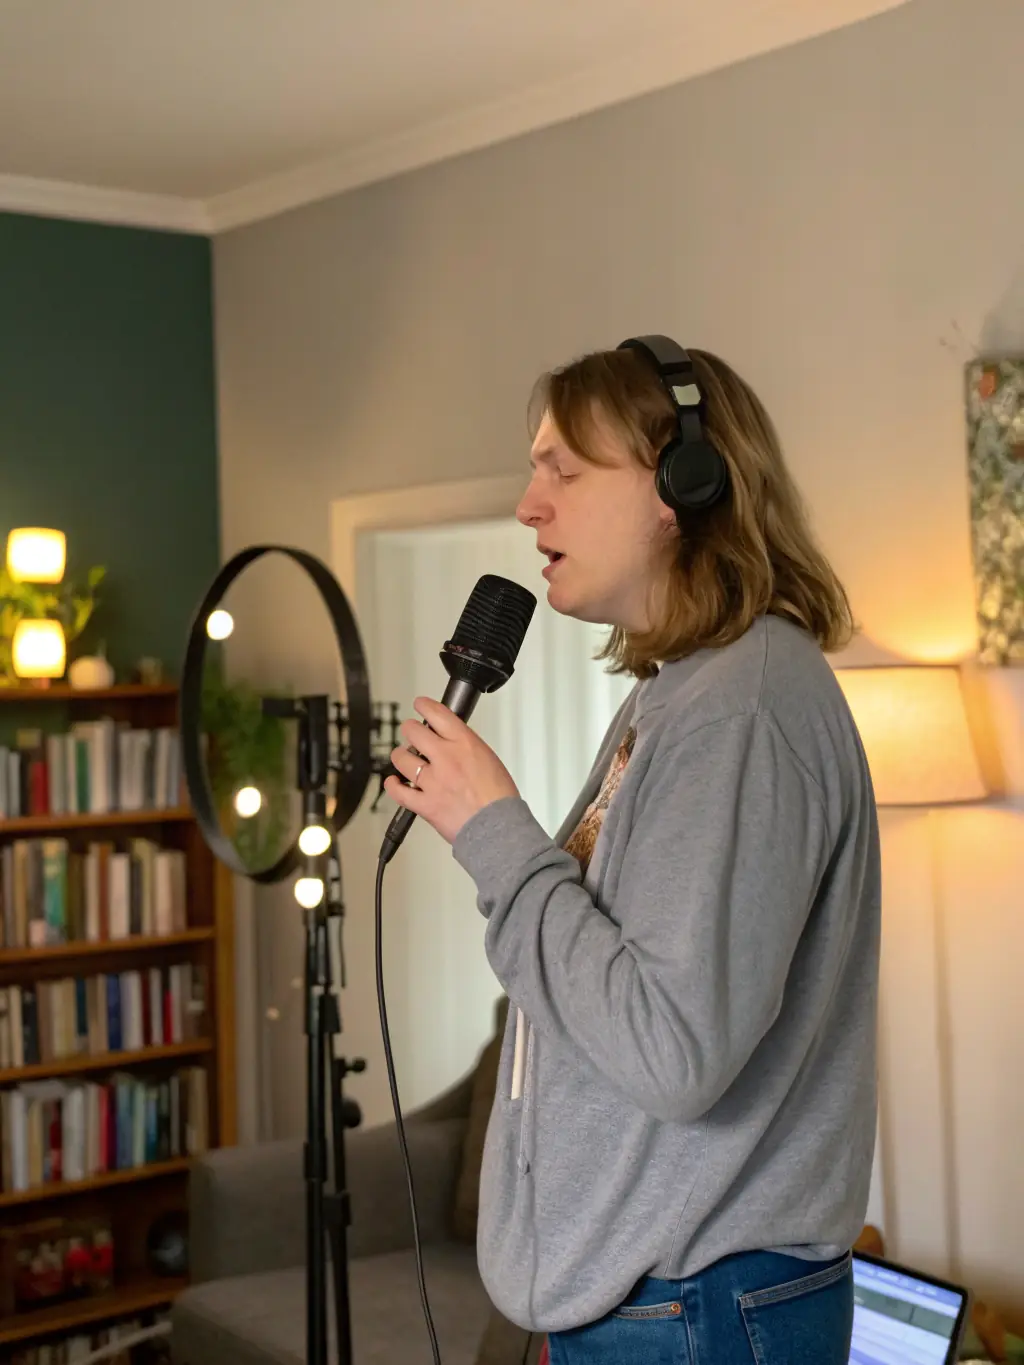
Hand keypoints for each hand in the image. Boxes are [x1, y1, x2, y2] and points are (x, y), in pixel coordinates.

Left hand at [384, 696, 519, 844]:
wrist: (498, 827)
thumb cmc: (499, 798)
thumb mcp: (489, 760)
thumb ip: (466, 749)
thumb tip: (453, 745)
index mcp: (464, 744)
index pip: (437, 714)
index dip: (424, 705)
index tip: (420, 705)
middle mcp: (445, 758)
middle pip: (414, 731)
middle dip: (410, 729)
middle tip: (411, 732)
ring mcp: (432, 781)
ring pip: (401, 758)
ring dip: (400, 756)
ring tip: (403, 757)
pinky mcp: (424, 803)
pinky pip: (398, 791)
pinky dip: (392, 785)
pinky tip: (394, 782)